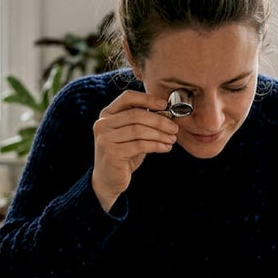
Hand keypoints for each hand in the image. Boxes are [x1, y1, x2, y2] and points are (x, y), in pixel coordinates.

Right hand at [91, 90, 178, 210]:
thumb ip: (143, 122)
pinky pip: (140, 145)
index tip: (164, 105)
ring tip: (172, 139)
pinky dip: (156, 145)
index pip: (127, 97)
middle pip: (136, 114)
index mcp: (107, 114)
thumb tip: (167, 113)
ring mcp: (105, 138)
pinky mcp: (111, 153)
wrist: (108, 180)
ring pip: (139, 130)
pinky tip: (165, 148)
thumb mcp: (132, 135)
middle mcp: (102, 124)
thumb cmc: (123, 155)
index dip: (147, 99)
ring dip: (160, 134)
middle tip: (174, 128)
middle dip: (159, 121)